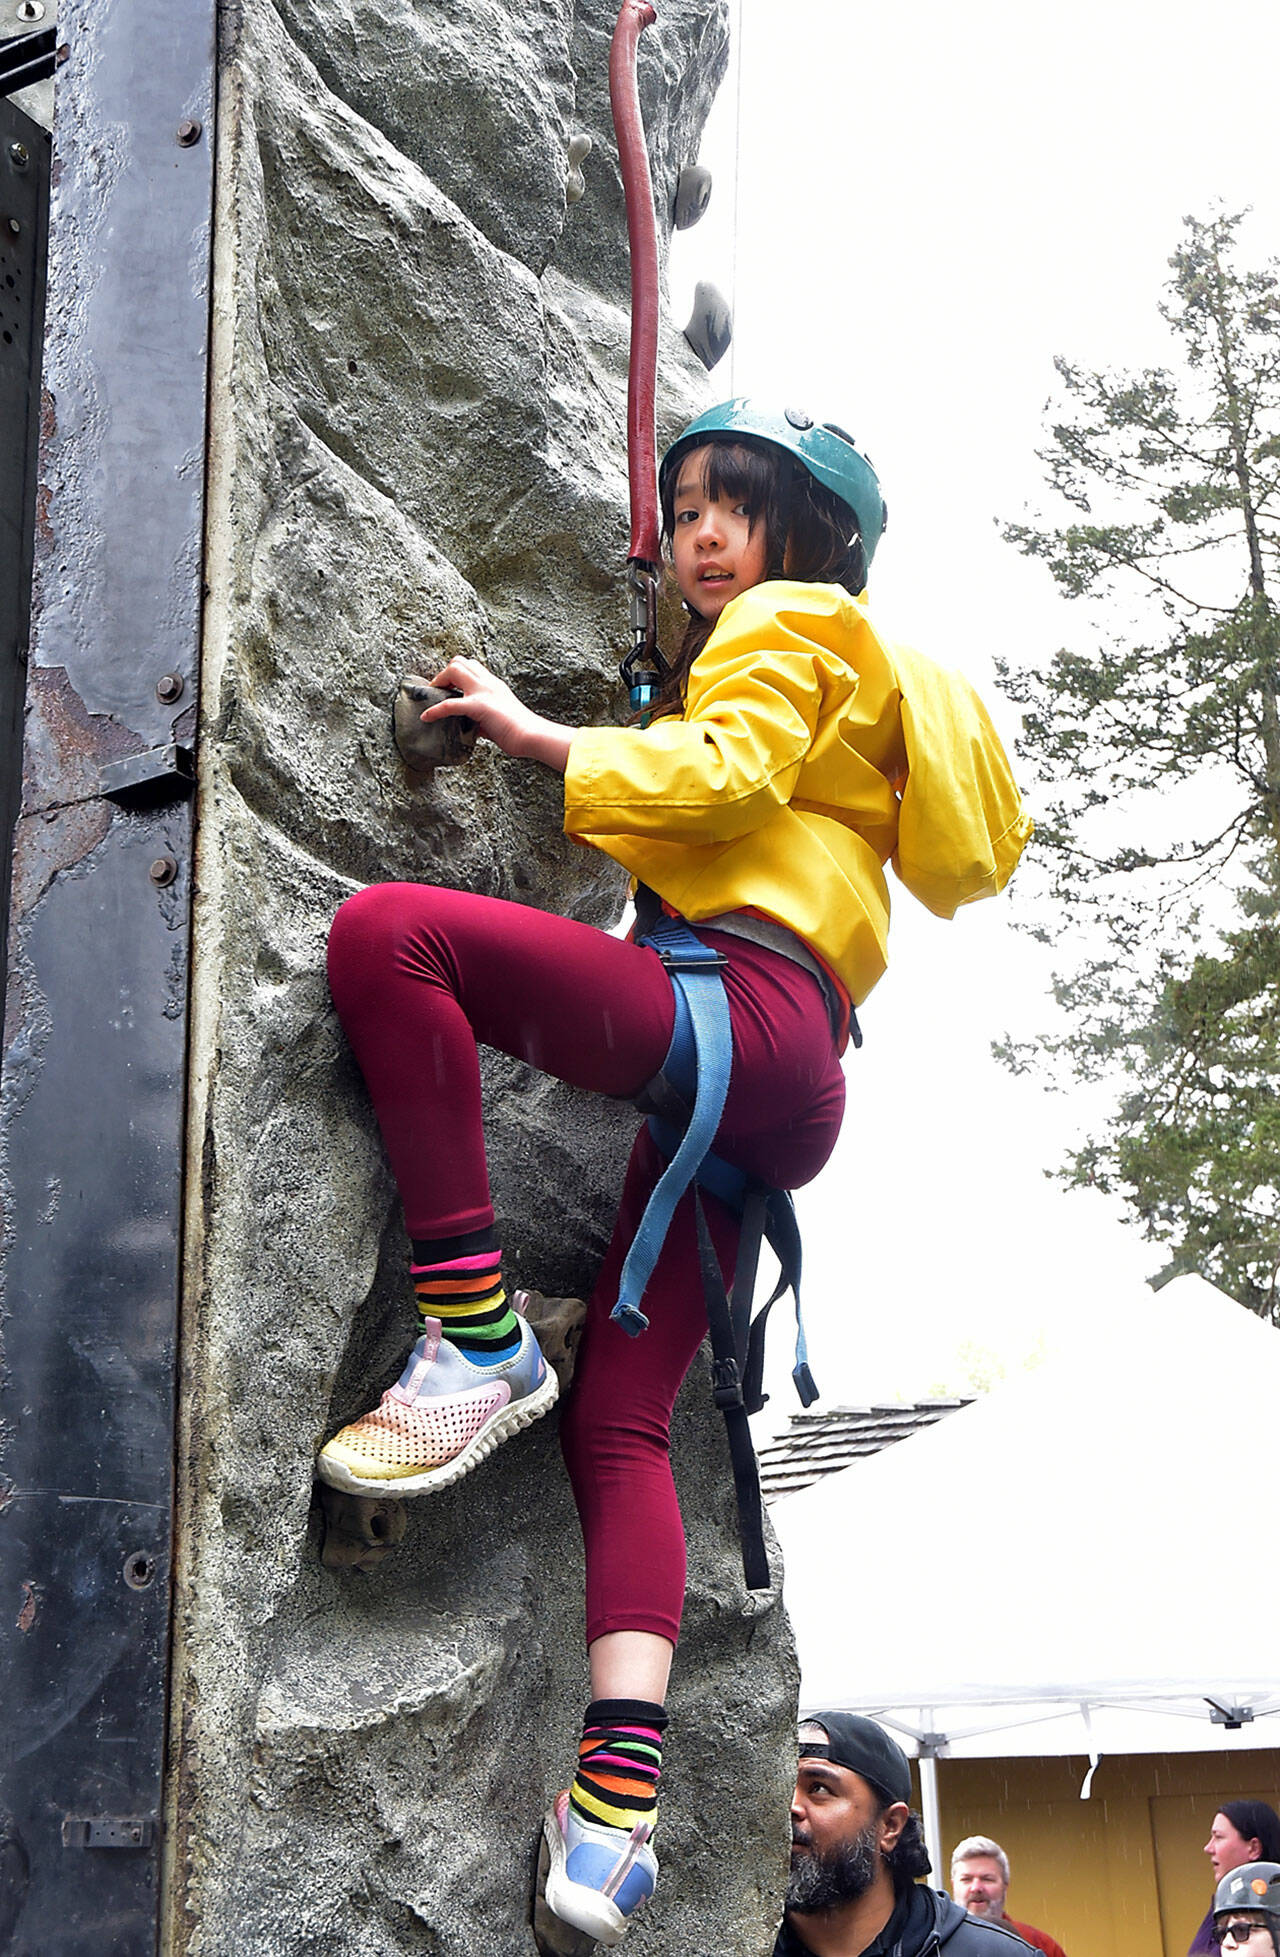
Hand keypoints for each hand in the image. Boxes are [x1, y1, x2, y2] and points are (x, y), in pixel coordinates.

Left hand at [426, 656, 574, 772]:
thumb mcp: (499, 718)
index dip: (456, 674)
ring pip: (454, 669)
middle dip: (444, 674)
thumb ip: (483, 718)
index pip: (472, 666)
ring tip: (432, 696)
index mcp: (494, 685)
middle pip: (460, 661)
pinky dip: (435, 710)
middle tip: (438, 691)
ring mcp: (483, 692)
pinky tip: (427, 717)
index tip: (448, 688)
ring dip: (439, 681)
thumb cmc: (519, 731)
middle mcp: (488, 683)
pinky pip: (449, 704)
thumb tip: (472, 727)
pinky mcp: (479, 706)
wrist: (532, 735)